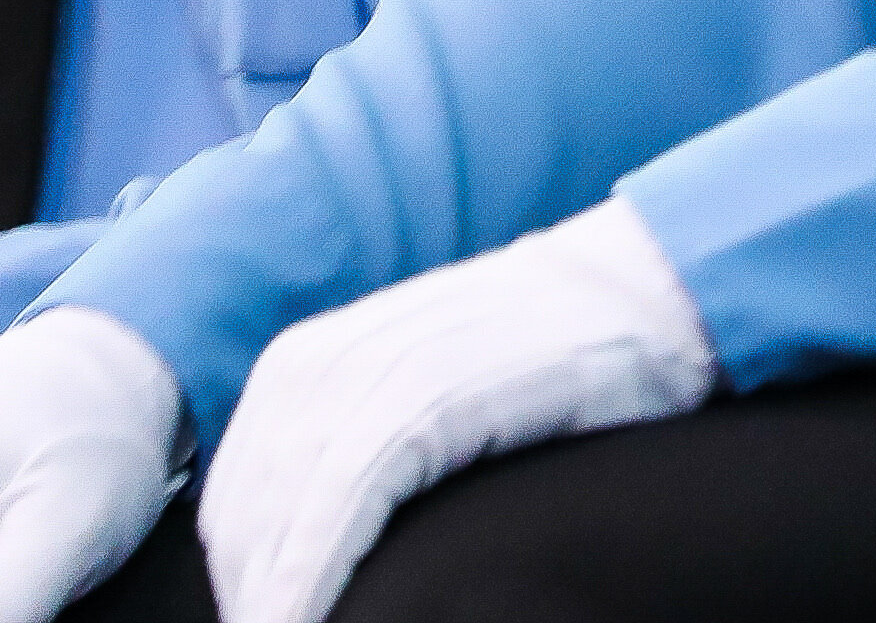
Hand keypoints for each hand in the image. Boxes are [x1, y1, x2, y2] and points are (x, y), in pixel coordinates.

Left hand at [196, 205, 710, 622]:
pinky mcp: (430, 392)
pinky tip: (302, 616)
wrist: (638, 285)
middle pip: (249, 509)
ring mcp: (375, 371)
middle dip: (254, 584)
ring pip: (287, 511)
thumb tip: (305, 526)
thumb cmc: (544, 350)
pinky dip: (316, 569)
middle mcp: (324, 360)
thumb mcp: (420, 378)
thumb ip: (359, 430)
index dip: (244, 567)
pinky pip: (347, 500)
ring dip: (276, 590)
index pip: (237, 492)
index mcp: (309, 359)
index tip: (261, 615)